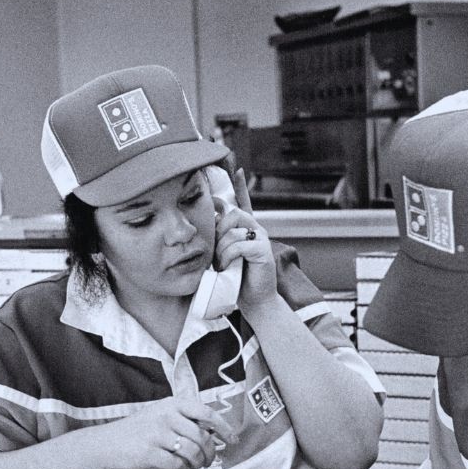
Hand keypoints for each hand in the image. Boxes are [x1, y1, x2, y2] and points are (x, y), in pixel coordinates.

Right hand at [99, 397, 235, 468]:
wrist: (108, 442)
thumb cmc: (139, 430)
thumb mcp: (162, 414)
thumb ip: (186, 419)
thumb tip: (215, 433)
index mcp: (172, 404)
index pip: (206, 412)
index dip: (223, 427)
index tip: (232, 439)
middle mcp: (166, 415)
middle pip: (202, 436)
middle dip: (211, 452)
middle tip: (210, 460)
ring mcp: (157, 434)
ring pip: (192, 451)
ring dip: (198, 462)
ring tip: (194, 464)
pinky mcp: (149, 452)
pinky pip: (177, 465)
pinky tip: (177, 466)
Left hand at [212, 168, 276, 309]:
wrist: (254, 300)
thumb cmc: (235, 279)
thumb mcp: (222, 255)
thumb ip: (217, 239)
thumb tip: (204, 224)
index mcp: (245, 228)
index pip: (242, 201)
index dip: (239, 184)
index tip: (236, 167)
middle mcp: (255, 228)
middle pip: (231, 213)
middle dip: (217, 231)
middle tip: (215, 252)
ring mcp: (261, 238)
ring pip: (232, 229)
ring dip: (221, 248)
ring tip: (221, 264)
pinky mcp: (263, 250)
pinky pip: (238, 244)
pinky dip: (228, 256)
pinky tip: (227, 266)